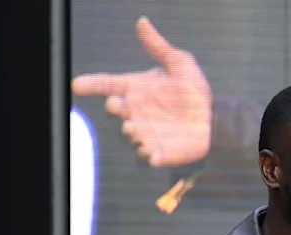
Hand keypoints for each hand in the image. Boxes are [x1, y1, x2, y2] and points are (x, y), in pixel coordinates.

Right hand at [72, 16, 212, 166]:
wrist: (214, 119)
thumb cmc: (194, 92)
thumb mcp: (180, 65)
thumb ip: (159, 47)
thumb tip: (142, 22)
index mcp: (137, 89)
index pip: (108, 84)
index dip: (92, 84)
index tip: (77, 85)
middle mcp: (137, 111)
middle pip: (118, 109)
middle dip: (116, 107)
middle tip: (117, 103)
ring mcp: (146, 133)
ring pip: (132, 133)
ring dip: (131, 131)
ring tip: (133, 128)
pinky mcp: (160, 152)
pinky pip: (150, 156)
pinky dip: (150, 156)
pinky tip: (153, 154)